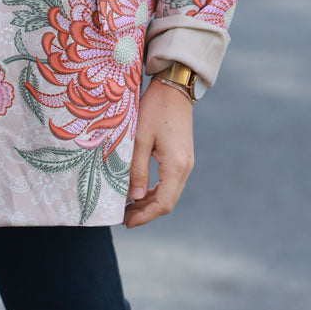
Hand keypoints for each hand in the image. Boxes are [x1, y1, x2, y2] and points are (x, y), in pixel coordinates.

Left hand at [123, 77, 193, 227]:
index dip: (145, 216)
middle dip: (146, 212)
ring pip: (170, 192)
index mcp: (176, 165)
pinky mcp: (183, 156)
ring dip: (150, 202)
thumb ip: (137, 168)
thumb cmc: (154, 109)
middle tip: (124, 217)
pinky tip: (141, 190)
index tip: (127, 222)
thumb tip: (134, 198)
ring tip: (129, 206)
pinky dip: (156, 190)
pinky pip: (171, 181)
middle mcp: (185, 167)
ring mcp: (186, 162)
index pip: (163, 203)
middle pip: (168, 201)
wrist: (173, 87)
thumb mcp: (140, 138)